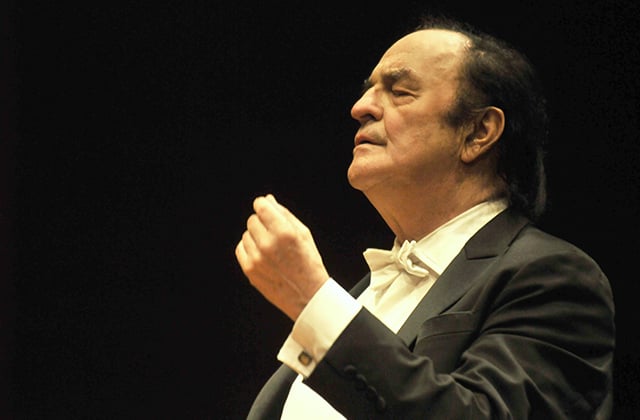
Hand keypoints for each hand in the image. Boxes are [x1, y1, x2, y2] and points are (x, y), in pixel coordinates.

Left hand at [235, 194, 329, 320]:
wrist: (307, 295)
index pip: (261, 206)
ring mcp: (257, 258)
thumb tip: (268, 199)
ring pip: (246, 234)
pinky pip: (240, 248)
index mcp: (284, 232)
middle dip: (261, 222)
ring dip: (255, 236)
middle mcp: (268, 244)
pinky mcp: (249, 270)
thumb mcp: (304, 234)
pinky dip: (249, 248)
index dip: (263, 205)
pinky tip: (262, 255)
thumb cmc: (309, 263)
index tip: (265, 208)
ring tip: (271, 248)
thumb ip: (284, 214)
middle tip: (273, 233)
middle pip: (252, 220)